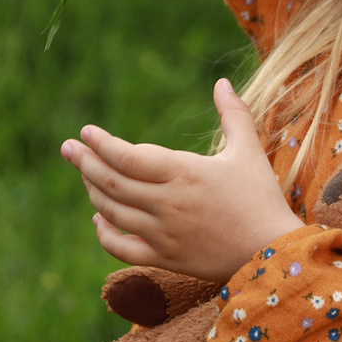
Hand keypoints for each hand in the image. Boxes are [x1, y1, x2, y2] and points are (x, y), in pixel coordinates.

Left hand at [61, 80, 304, 281]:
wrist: (272, 253)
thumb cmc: (261, 198)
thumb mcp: (249, 151)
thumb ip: (233, 114)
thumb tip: (221, 82)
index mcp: (184, 172)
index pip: (127, 156)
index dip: (102, 144)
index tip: (86, 132)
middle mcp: (168, 203)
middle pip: (111, 181)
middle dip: (84, 162)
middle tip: (68, 148)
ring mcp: (163, 233)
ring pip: (112, 211)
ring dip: (92, 191)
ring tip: (84, 174)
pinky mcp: (165, 258)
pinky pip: (122, 248)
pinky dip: (104, 233)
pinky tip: (99, 218)